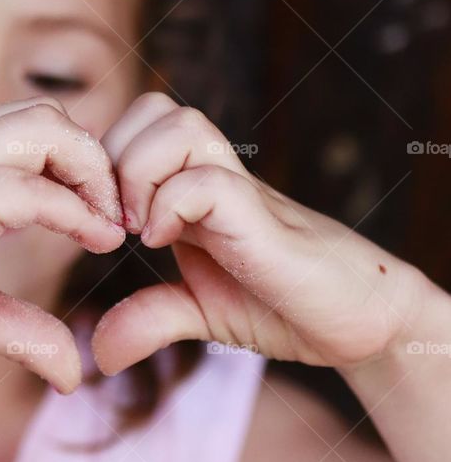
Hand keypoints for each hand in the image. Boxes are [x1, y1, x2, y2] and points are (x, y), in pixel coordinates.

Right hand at [0, 98, 125, 391]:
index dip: (83, 170)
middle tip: (119, 218)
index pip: (37, 131)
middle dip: (98, 162)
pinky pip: (32, 188)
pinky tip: (95, 241)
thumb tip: (75, 374)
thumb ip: (27, 329)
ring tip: (110, 226)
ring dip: (93, 174)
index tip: (107, 222)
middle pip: (50, 116)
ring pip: (48, 129)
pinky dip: (75, 212)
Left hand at [92, 92, 425, 374]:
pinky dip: (171, 208)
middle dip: (115, 158)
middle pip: (153, 107)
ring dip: (142, 173)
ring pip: (180, 124)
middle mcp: (215, 176)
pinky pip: (205, 181)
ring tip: (143, 230)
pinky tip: (168, 246)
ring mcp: (241, 191)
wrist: (360, 322)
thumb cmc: (286, 306)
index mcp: (192, 188)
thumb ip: (151, 319)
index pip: (135, 125)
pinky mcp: (262, 219)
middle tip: (119, 221)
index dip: (104, 160)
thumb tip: (102, 354)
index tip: (103, 223)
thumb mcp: (201, 313)